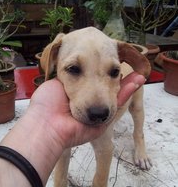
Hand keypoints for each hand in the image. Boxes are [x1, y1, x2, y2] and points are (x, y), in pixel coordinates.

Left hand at [30, 72, 144, 149]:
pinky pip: (117, 106)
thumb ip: (72, 75)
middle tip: (127, 68)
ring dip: (127, 85)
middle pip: (106, 89)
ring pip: (115, 97)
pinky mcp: (103, 122)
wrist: (48, 123)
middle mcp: (87, 104)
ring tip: (139, 74)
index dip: (102, 72)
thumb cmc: (47, 102)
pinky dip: (127, 93)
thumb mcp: (59, 81)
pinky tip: (137, 81)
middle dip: (117, 79)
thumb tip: (76, 67)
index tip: (109, 63)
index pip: (93, 81)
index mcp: (76, 95)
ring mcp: (96, 113)